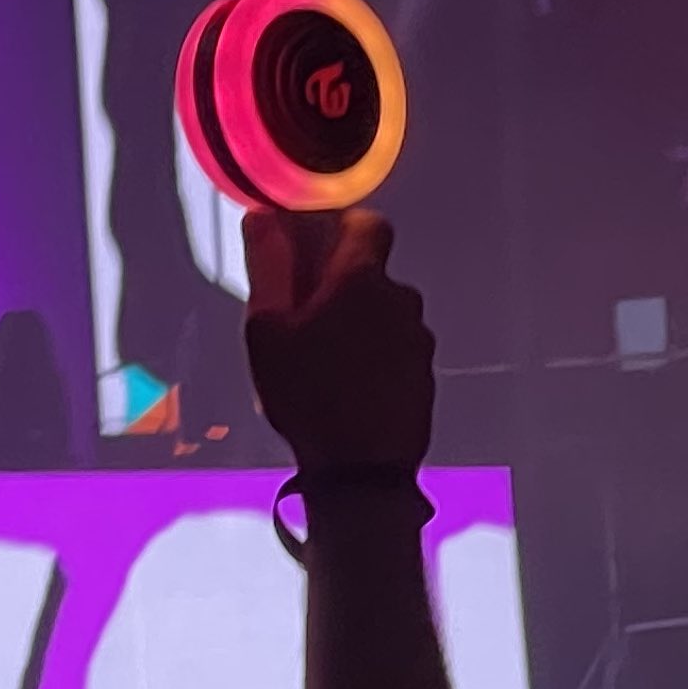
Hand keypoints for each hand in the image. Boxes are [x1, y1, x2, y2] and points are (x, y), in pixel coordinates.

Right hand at [242, 208, 432, 480]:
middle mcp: (401, 301)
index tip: (315, 245)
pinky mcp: (426, 375)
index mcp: (361, 280)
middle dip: (341, 284)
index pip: (369, 223)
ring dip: (359, 322)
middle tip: (303, 316)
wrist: (361, 471)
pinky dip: (375, 354)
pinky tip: (347, 386)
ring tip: (323, 360)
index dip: (343, 225)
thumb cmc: (306, 394)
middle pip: (372, 273)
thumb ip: (268, 267)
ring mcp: (419, 340)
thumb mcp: (267, 330)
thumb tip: (263, 217)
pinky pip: (397, 347)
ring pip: (385, 313)